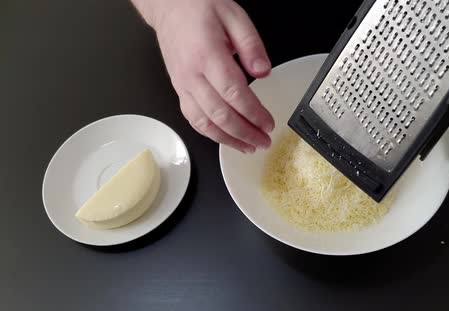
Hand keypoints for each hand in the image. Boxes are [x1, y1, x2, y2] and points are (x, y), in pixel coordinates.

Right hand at [134, 0, 273, 152]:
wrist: (168, 6)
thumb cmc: (198, 8)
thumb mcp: (233, 16)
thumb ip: (251, 44)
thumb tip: (263, 71)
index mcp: (208, 54)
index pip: (234, 93)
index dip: (253, 114)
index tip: (268, 123)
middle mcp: (192, 74)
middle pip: (220, 114)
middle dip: (244, 133)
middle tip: (263, 141)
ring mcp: (182, 84)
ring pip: (204, 122)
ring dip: (227, 139)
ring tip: (248, 146)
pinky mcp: (179, 89)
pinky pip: (192, 118)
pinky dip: (209, 133)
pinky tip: (225, 138)